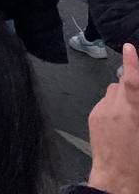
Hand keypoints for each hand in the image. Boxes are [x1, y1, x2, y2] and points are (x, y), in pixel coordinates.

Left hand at [88, 44, 138, 193]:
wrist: (117, 178)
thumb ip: (138, 107)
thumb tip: (135, 98)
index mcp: (135, 113)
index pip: (133, 82)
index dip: (133, 63)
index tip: (130, 47)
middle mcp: (117, 109)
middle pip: (122, 83)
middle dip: (131, 87)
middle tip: (136, 105)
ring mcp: (102, 111)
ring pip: (112, 92)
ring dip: (121, 98)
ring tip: (129, 118)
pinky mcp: (93, 116)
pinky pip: (104, 103)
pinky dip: (111, 108)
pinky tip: (117, 124)